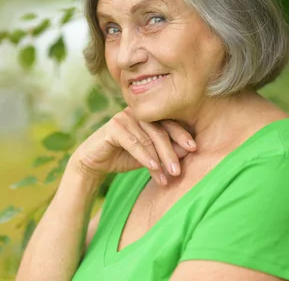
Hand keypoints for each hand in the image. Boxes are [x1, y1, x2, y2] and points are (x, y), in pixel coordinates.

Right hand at [70, 107, 196, 186]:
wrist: (95, 163)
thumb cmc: (124, 157)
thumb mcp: (149, 156)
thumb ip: (165, 152)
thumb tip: (188, 151)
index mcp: (148, 116)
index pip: (169, 123)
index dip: (182, 135)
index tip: (194, 149)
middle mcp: (137, 113)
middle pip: (160, 131)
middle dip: (171, 152)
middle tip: (178, 171)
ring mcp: (125, 117)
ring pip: (148, 139)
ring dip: (159, 159)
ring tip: (167, 176)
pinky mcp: (113, 127)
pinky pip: (133, 142)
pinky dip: (144, 156)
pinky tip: (153, 167)